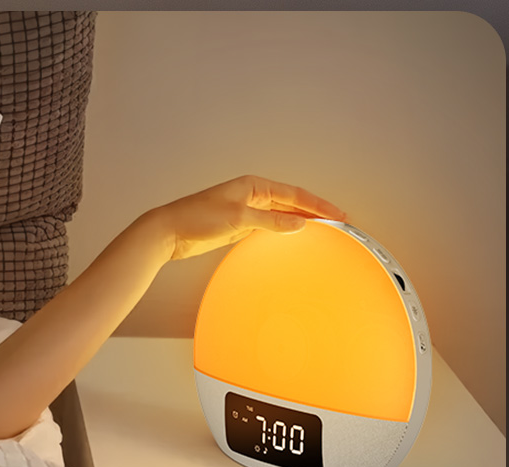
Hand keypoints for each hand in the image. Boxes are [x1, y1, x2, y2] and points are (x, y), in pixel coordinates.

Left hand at [147, 175, 348, 261]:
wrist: (168, 232)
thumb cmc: (196, 218)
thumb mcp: (238, 218)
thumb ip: (270, 221)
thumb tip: (299, 224)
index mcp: (253, 185)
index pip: (295, 194)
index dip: (319, 205)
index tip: (339, 215)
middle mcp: (251, 195)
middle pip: (292, 202)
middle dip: (315, 211)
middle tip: (340, 222)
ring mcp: (246, 211)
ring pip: (282, 215)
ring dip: (302, 222)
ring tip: (324, 230)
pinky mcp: (238, 226)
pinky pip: (269, 227)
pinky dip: (284, 231)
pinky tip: (294, 238)